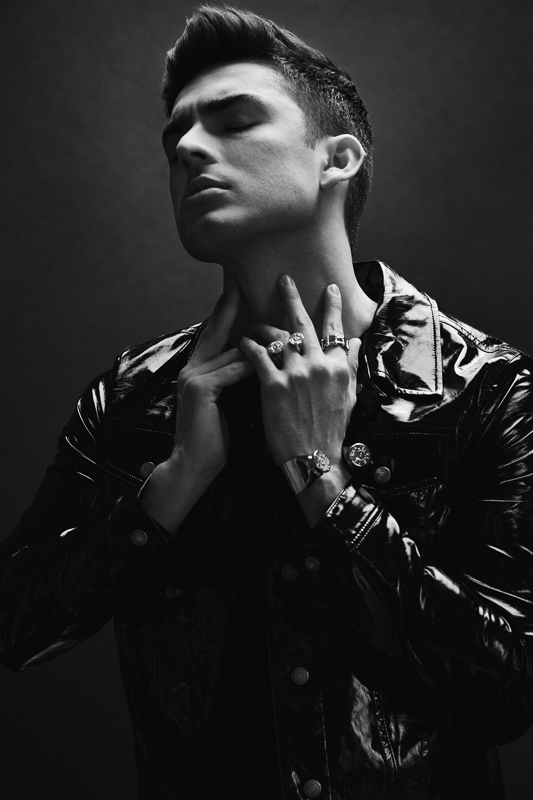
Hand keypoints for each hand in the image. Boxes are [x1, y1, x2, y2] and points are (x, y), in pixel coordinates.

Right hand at [170, 284, 254, 476]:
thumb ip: (231, 378)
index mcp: (197, 370)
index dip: (225, 312)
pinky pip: (233, 369)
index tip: (237, 290)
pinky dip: (253, 363)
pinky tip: (271, 357)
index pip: (215, 335)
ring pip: (231, 349)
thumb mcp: (224, 402)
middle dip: (230, 306)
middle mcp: (192, 368)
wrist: (193, 466)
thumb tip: (254, 362)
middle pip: (216, 330)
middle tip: (242, 283)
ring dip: (257, 338)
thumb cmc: (213, 438)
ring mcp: (194, 377)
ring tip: (277, 321)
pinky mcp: (201, 389)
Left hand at [240, 275, 360, 469]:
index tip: (330, 288)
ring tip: (254, 321)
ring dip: (264, 325)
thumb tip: (355, 343)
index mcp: (338, 367)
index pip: (335, 330)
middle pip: (304, 323)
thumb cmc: (332, 431)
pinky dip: (249, 346)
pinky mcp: (273, 386)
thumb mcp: (349, 398)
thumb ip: (350, 367)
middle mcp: (318, 365)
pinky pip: (258, 356)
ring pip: (278, 336)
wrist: (315, 458)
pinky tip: (242, 340)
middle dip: (293, 298)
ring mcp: (295, 374)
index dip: (332, 307)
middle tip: (283, 279)